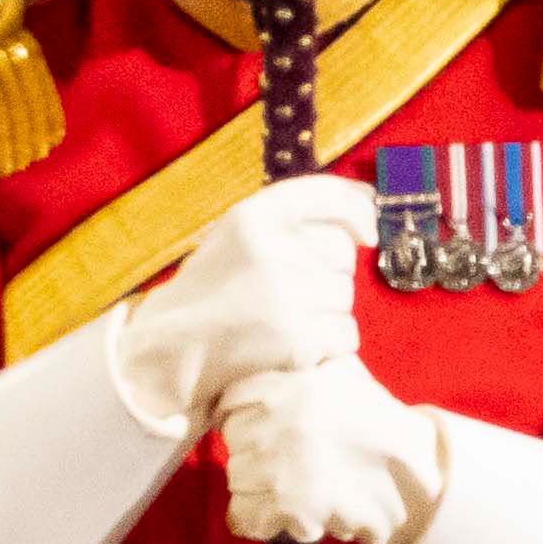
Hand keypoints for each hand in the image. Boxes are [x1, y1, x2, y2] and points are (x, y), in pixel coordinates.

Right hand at [103, 168, 373, 439]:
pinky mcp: (298, 338)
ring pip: (346, 296)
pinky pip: (347, 333)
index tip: (368, 230)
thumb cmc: (212, 289)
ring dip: (326, 310)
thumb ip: (291, 216)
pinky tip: (294, 340)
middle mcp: (271, 250)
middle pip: (342, 255)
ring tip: (284, 316)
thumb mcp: (236, 235)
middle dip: (327, 272)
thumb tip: (367, 208)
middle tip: (287, 289)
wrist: (174, 347)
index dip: (358, 211)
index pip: (326, 196)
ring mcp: (286, 295)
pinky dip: (329, 342)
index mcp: (251, 217)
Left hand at [214, 350, 450, 543]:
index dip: (243, 417)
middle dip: (253, 452)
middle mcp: (274, 421)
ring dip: (258, 487)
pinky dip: (257, 520)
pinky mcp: (288, 507)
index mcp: (283, 384)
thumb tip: (270, 343)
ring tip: (293, 486)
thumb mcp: (339, 369)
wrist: (414, 472)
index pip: (229, 402)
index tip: (262, 426)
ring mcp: (276, 466)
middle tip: (286, 459)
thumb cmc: (376, 419)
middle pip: (232, 442)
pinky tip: (283, 514)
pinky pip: (245, 517)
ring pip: (237, 480)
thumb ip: (303, 355)